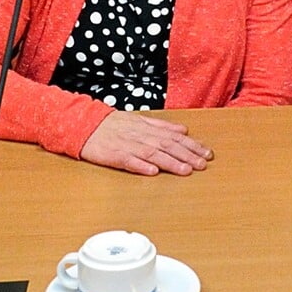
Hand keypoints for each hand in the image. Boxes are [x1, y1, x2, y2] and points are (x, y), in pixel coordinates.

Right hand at [80, 111, 211, 175]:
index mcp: (148, 128)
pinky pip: (128, 161)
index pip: (175, 137)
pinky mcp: (113, 155)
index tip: (206, 153)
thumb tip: (183, 130)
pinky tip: (152, 171)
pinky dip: (140, 166)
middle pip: (167, 145)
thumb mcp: (140, 120)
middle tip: (203, 164)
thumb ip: (162, 126)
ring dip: (170, 162)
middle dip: (187, 155)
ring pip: (152, 154)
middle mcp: (140, 136)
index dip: (192, 145)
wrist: (85, 124)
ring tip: (186, 170)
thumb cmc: (113, 124)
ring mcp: (127, 146)